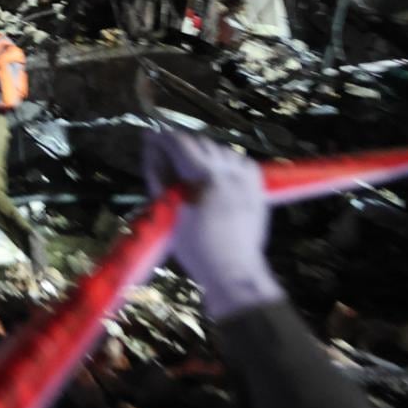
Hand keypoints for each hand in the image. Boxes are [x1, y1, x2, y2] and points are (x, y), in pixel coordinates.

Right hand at [143, 130, 284, 321]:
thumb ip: (159, 173)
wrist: (233, 270)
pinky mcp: (258, 189)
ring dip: (205, 153)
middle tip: (168, 157)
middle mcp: (227, 172)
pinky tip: (219, 175)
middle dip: (182, 145)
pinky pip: (242, 162)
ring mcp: (246, 180)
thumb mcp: (169, 209)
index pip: (180, 142)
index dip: (163, 137)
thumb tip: (150, 146)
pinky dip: (228, 162)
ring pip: (222, 149)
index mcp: (203, 177)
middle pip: (201, 142)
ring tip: (193, 169)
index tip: (151, 138)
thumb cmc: (195, 246)